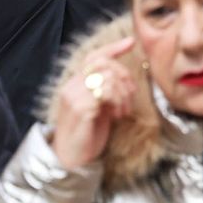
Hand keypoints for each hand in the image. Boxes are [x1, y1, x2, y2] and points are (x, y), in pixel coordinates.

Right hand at [49, 37, 137, 168]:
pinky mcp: (80, 110)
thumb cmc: (87, 134)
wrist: (71, 160)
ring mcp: (74, 97)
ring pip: (108, 78)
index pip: (93, 56)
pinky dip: (117, 103)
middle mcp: (71, 86)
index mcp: (75, 84)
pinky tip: (117, 116)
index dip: (113, 47)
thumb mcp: (99, 107)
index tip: (131, 42)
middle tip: (130, 96)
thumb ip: (106, 90)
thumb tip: (124, 77)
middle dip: (124, 76)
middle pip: (104, 64)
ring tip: (122, 111)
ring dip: (123, 94)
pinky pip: (105, 94)